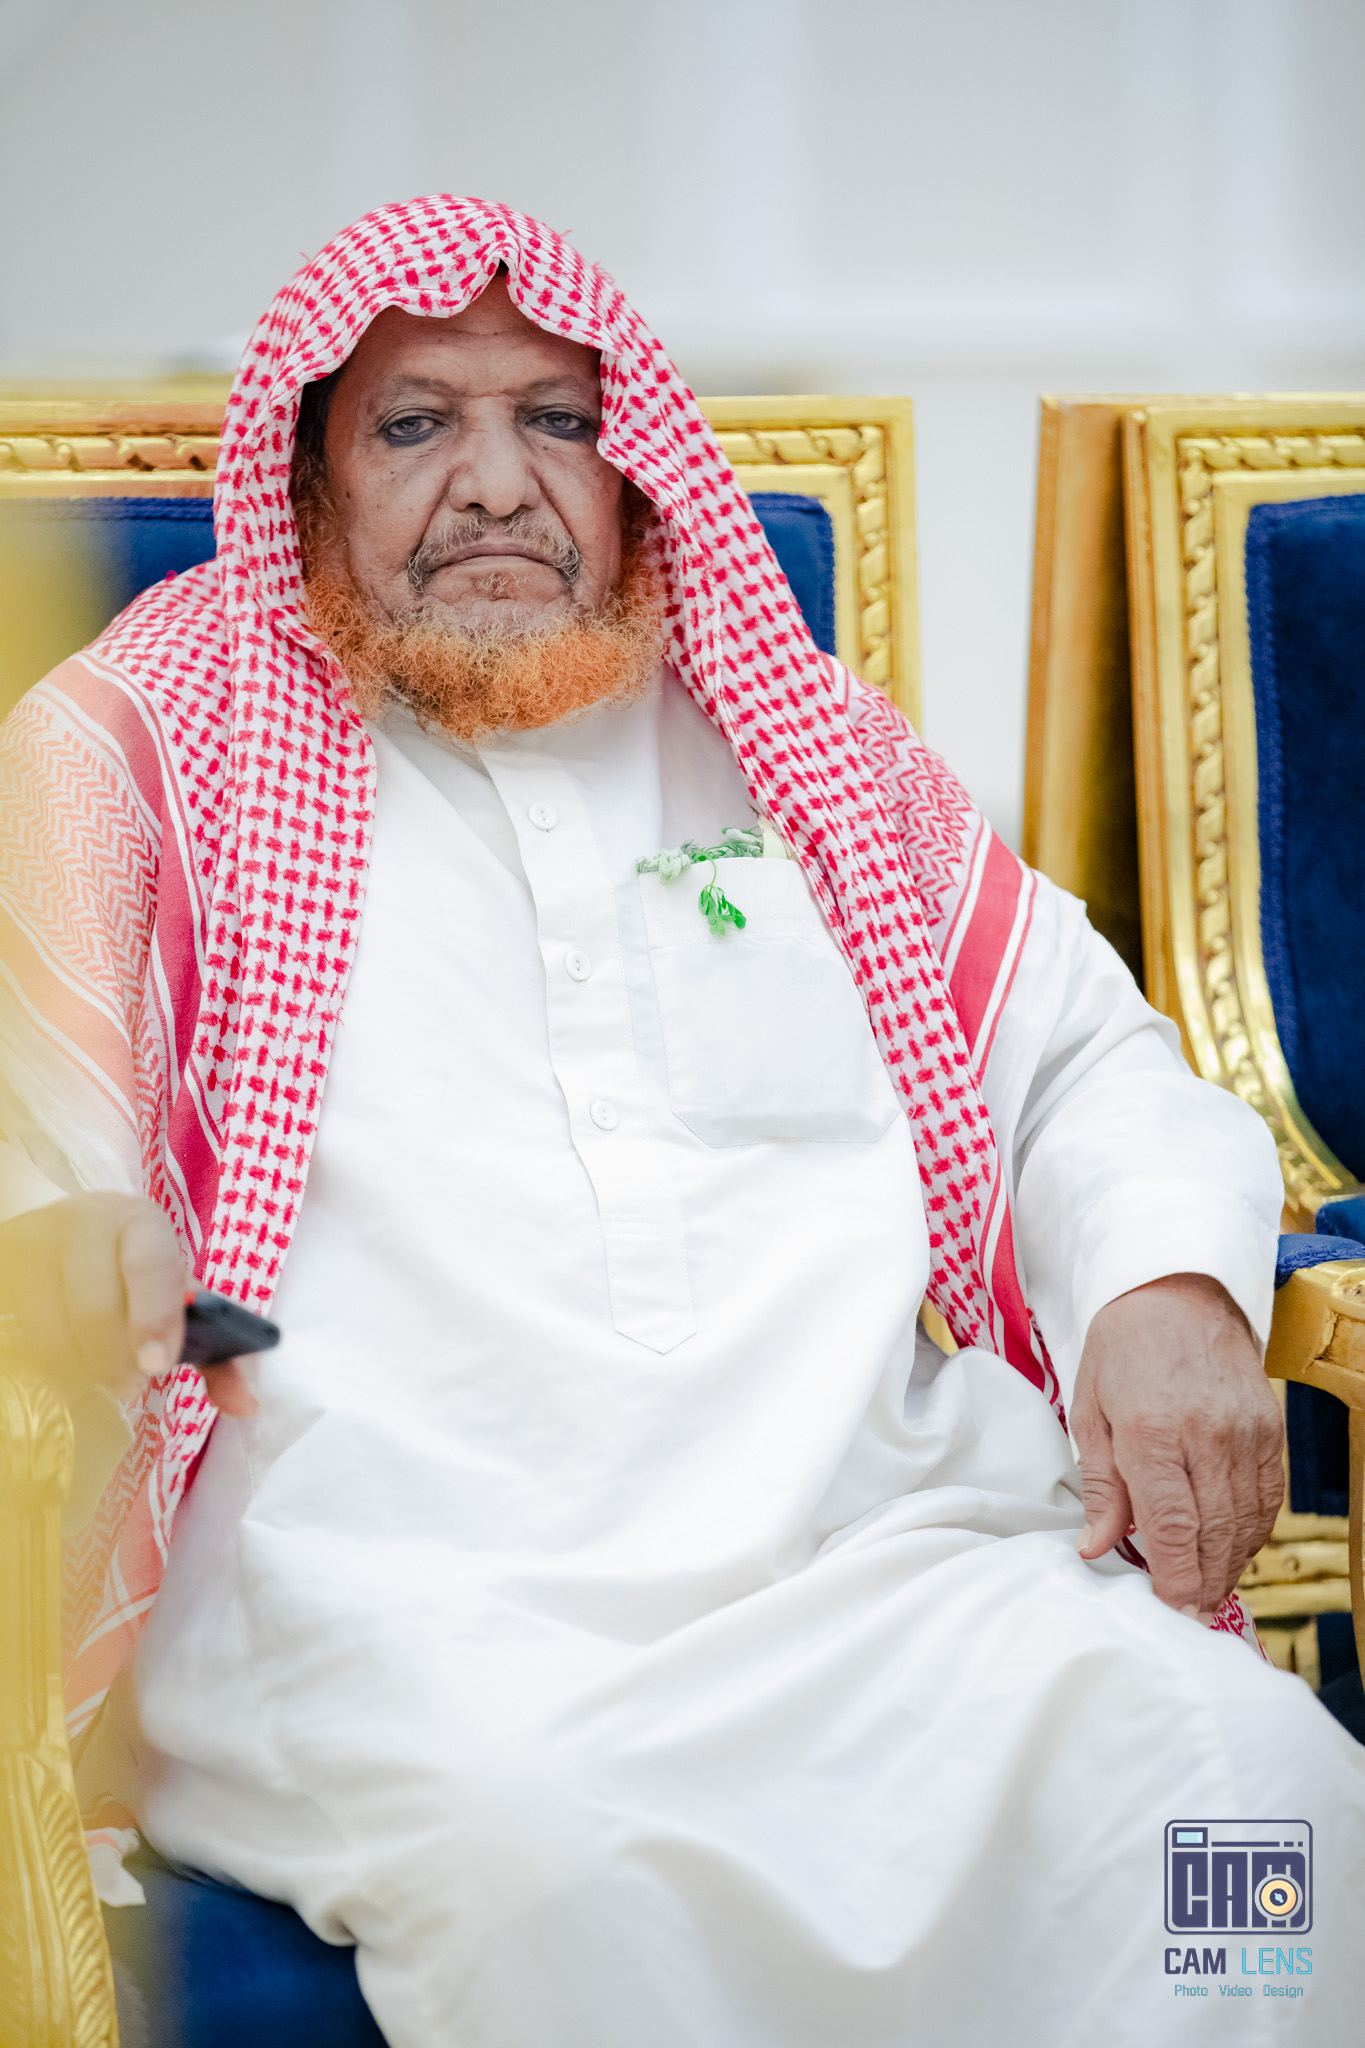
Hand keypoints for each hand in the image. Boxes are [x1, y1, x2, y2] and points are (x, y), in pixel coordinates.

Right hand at [0, 1193, 254, 1414]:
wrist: (76, 1234)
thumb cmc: (138, 1274)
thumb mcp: (181, 1300)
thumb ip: (221, 1353)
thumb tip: (247, 1405)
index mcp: (142, 1223)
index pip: (150, 1268)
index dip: (155, 1318)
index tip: (156, 1366)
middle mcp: (84, 1222)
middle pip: (94, 1305)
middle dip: (113, 1359)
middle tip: (126, 1386)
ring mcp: (35, 1243)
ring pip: (49, 1326)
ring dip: (75, 1365)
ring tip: (94, 1370)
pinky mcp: (8, 1266)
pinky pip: (18, 1333)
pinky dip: (42, 1359)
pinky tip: (62, 1359)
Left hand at [1069, 1272, 1283, 1621]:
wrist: (1178, 1292)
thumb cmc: (1122, 1350)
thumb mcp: (1090, 1409)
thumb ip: (1101, 1486)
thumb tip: (1096, 1548)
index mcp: (1151, 1430)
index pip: (1170, 1527)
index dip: (1171, 1579)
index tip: (1166, 1609)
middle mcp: (1205, 1435)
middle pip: (1212, 1535)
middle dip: (1200, 1585)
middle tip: (1187, 1616)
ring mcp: (1246, 1434)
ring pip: (1245, 1525)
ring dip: (1227, 1567)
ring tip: (1205, 1593)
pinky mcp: (1270, 1431)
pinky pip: (1267, 1501)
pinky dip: (1251, 1535)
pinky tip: (1231, 1552)